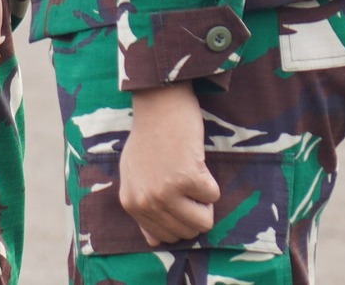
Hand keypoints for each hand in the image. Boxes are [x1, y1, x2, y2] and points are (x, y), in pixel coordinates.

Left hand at [118, 83, 218, 246]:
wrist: (158, 103)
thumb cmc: (148, 137)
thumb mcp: (134, 174)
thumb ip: (142, 207)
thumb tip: (154, 241)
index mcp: (131, 203)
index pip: (163, 237)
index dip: (178, 218)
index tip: (176, 195)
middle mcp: (146, 201)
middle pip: (186, 232)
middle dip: (193, 210)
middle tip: (183, 181)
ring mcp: (166, 192)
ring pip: (203, 222)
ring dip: (203, 199)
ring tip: (189, 174)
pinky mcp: (187, 178)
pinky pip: (213, 196)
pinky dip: (210, 180)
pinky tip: (193, 160)